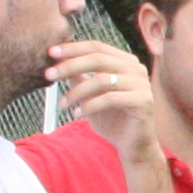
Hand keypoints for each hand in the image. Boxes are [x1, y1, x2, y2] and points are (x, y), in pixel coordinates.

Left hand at [48, 37, 166, 177]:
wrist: (132, 145)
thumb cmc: (111, 118)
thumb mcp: (89, 94)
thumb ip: (79, 76)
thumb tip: (58, 60)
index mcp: (125, 62)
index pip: (97, 47)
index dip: (73, 48)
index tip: (50, 53)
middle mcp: (136, 69)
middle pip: (98, 59)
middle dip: (70, 66)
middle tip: (49, 75)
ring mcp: (142, 84)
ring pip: (101, 79)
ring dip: (77, 91)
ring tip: (62, 103)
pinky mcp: (143, 101)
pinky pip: (110, 99)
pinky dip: (89, 106)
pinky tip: (77, 114)